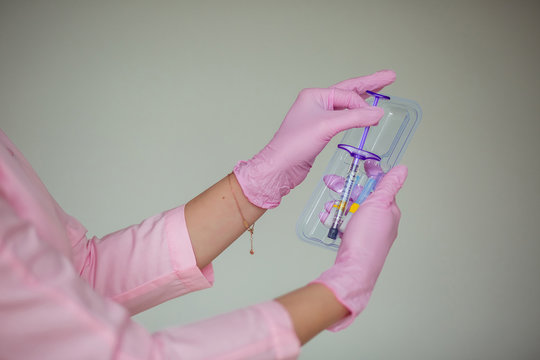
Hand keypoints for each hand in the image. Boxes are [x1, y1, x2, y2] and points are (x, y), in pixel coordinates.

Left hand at [234, 70, 395, 207]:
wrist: (280, 167)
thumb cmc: (294, 145)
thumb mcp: (327, 127)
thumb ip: (354, 118)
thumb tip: (377, 113)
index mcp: (315, 96)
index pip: (347, 94)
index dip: (363, 104)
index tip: (375, 116)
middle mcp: (316, 103)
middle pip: (349, 91)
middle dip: (370, 84)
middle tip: (389, 76)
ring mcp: (317, 117)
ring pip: (346, 105)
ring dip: (363, 99)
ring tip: (380, 89)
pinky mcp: (320, 132)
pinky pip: (342, 119)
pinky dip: (355, 117)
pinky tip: (362, 116)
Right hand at [312, 165, 407, 330]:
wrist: (353, 270)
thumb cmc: (366, 240)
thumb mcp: (378, 205)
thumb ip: (388, 185)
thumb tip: (402, 169)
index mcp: (389, 211)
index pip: (382, 186)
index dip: (371, 173)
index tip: (362, 164)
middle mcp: (381, 222)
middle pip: (363, 197)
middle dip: (346, 190)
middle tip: (332, 183)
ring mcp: (368, 233)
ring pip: (352, 210)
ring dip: (338, 205)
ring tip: (329, 207)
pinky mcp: (356, 241)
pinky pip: (345, 224)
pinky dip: (336, 219)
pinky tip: (328, 219)